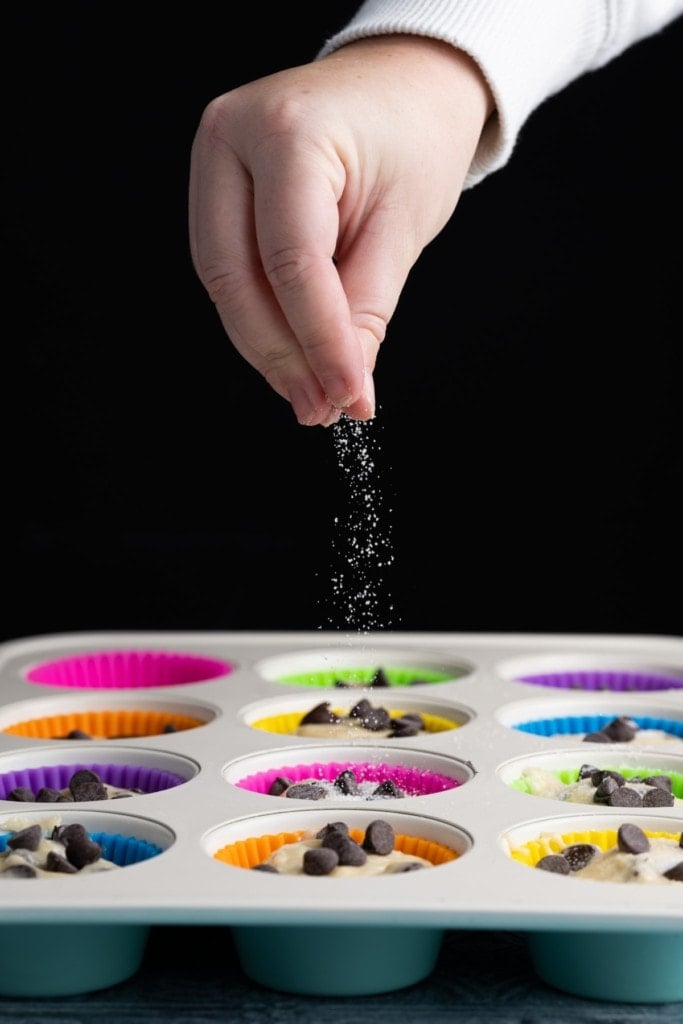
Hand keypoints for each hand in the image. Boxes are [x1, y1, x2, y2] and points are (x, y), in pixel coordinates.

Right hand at [189, 35, 492, 425]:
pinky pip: (229, 269)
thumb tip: (344, 387)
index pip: (292, 261)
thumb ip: (366, 308)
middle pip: (236, 277)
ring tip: (313, 394)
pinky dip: (262, 319)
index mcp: (285, 130)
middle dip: (281, 356)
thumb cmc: (414, 138)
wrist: (405, 86)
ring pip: (223, 282)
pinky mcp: (216, 188)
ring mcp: (213, 161)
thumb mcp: (403, 225)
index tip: (347, 396)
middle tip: (320, 408)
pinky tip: (295, 355)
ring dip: (267, 348)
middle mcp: (230, 138)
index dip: (319, 341)